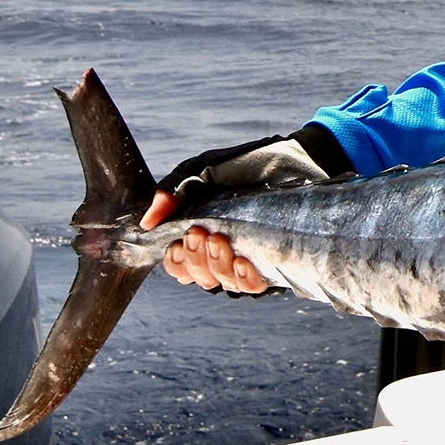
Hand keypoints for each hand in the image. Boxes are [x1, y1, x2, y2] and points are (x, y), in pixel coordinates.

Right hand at [138, 134, 325, 294]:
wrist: (297, 158)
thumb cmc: (248, 164)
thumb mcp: (203, 171)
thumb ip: (174, 191)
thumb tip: (147, 222)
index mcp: (202, 234)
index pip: (178, 265)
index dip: (175, 260)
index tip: (180, 240)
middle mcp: (223, 253)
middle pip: (196, 276)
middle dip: (194, 258)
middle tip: (200, 233)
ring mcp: (248, 259)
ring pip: (220, 283)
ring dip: (214, 265)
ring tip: (219, 240)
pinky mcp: (275, 263)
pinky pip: (252, 286)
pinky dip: (241, 278)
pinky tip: (241, 261)